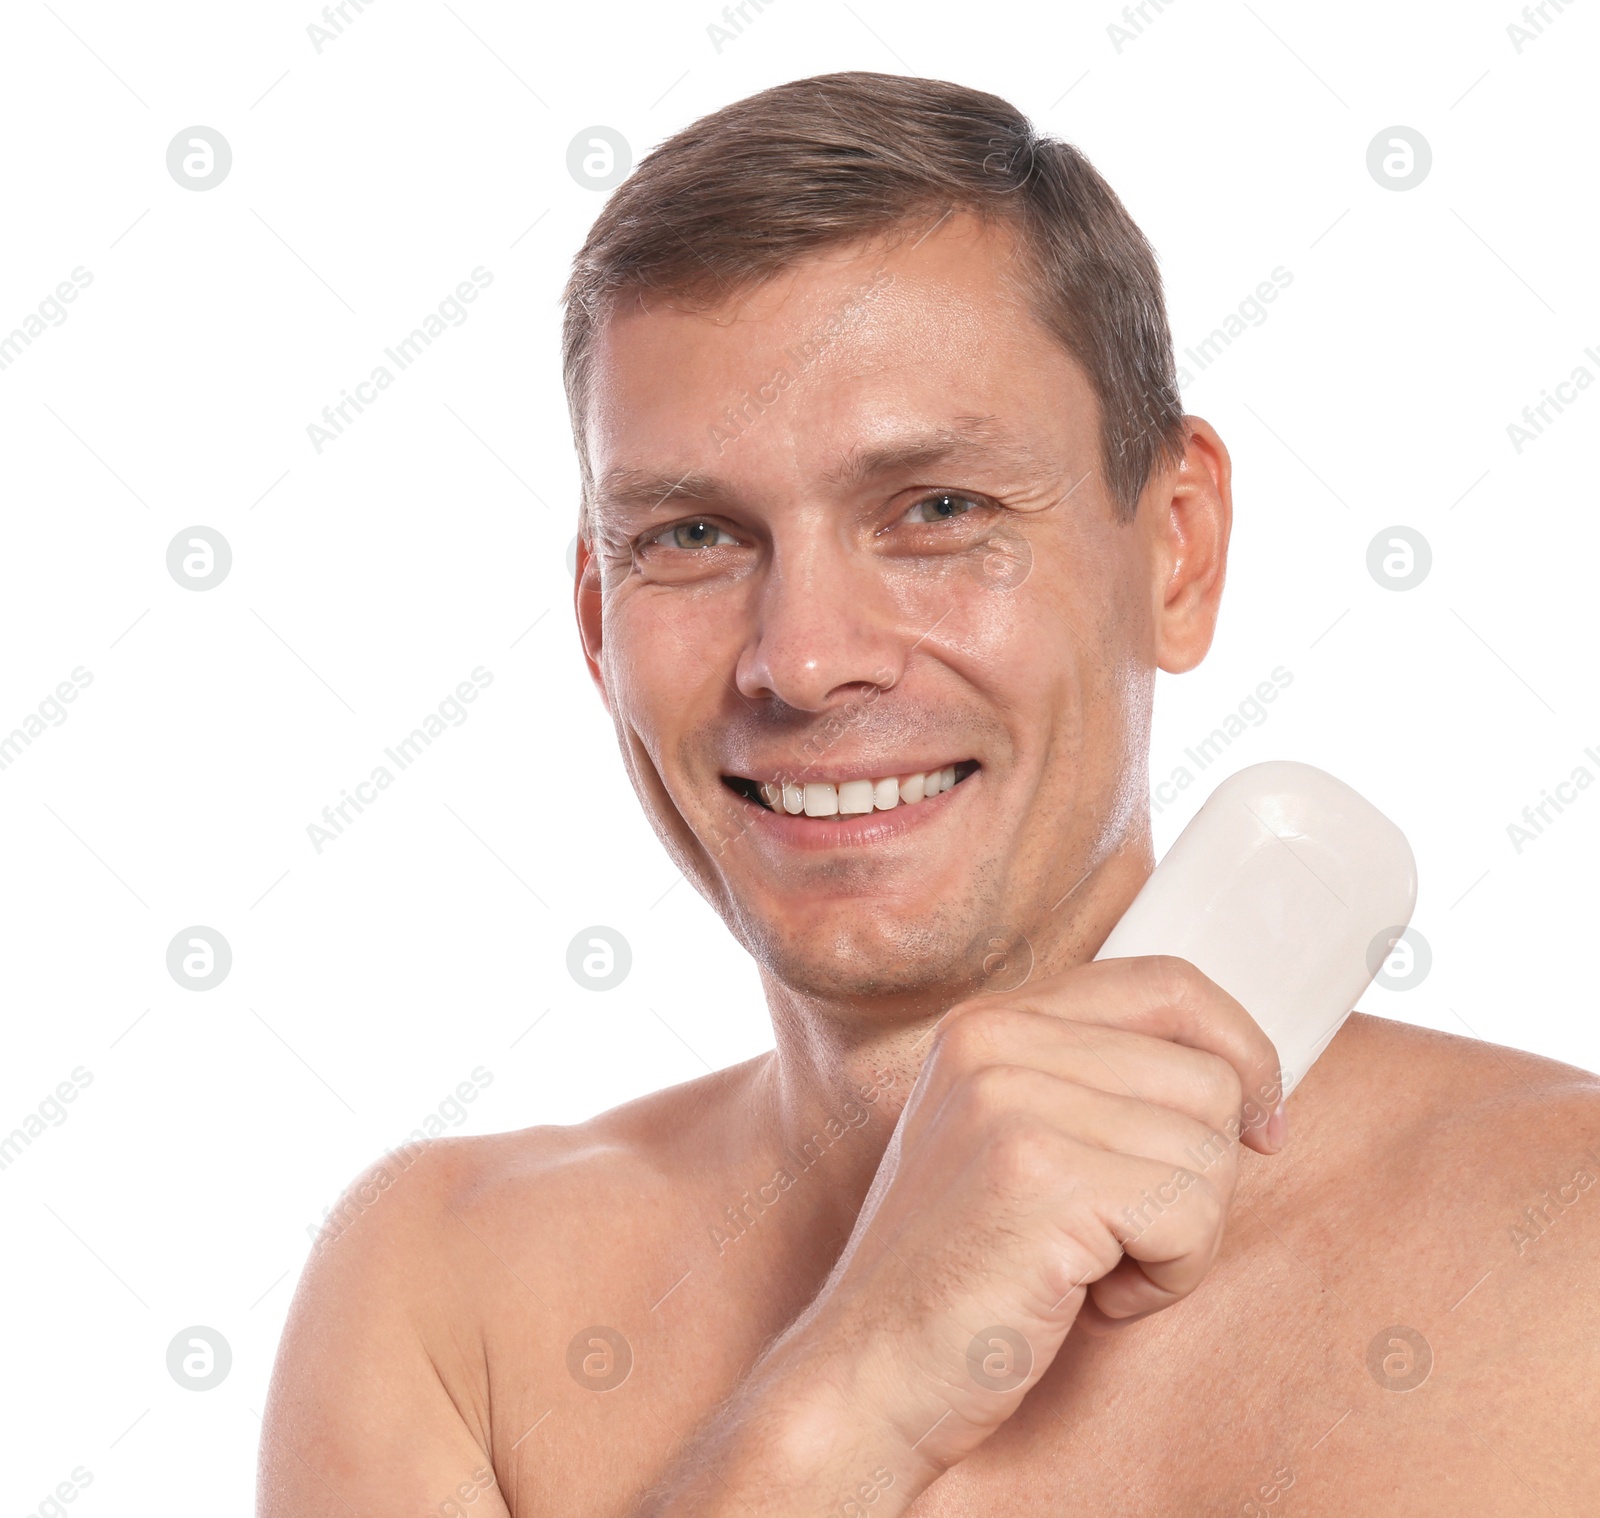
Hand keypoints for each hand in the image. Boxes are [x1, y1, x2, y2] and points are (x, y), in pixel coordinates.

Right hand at [643, 955, 1285, 1514]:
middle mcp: (996, 1038)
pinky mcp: (1041, 1173)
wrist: (869, 1377)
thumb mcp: (1018, 1142)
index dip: (1241, 1049)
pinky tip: (1089, 1297)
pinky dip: (1166, 1279)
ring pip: (1209, 1148)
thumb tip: (1251, 1077)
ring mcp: (1012, 1099)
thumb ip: (1100, 1083)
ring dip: (1181, 1237)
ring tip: (1093, 1267)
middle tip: (1122, 1236)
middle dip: (1199, 1175)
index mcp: (991, 1021)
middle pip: (1208, 1075)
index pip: (1168, 983)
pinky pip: (1191, 1215)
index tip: (1258, 1127)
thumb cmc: (963, 1277)